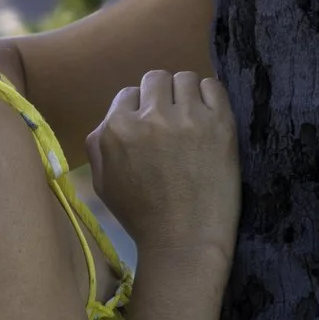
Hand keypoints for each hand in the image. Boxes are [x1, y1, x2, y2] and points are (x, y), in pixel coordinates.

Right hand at [85, 71, 240, 259]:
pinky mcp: (219, 123)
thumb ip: (99, 146)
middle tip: (172, 120)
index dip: (139, 110)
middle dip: (161, 96)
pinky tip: (209, 117)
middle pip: (155, 79)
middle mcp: (149, 117)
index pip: (127, 95)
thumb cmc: (142, 216)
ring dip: (186, 94)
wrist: (184, 240)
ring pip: (184, 78)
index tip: (150, 127)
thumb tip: (110, 122)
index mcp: (115, 130)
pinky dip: (210, 96)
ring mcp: (186, 117)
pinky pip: (212, 86)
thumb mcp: (103, 184)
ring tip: (193, 118)